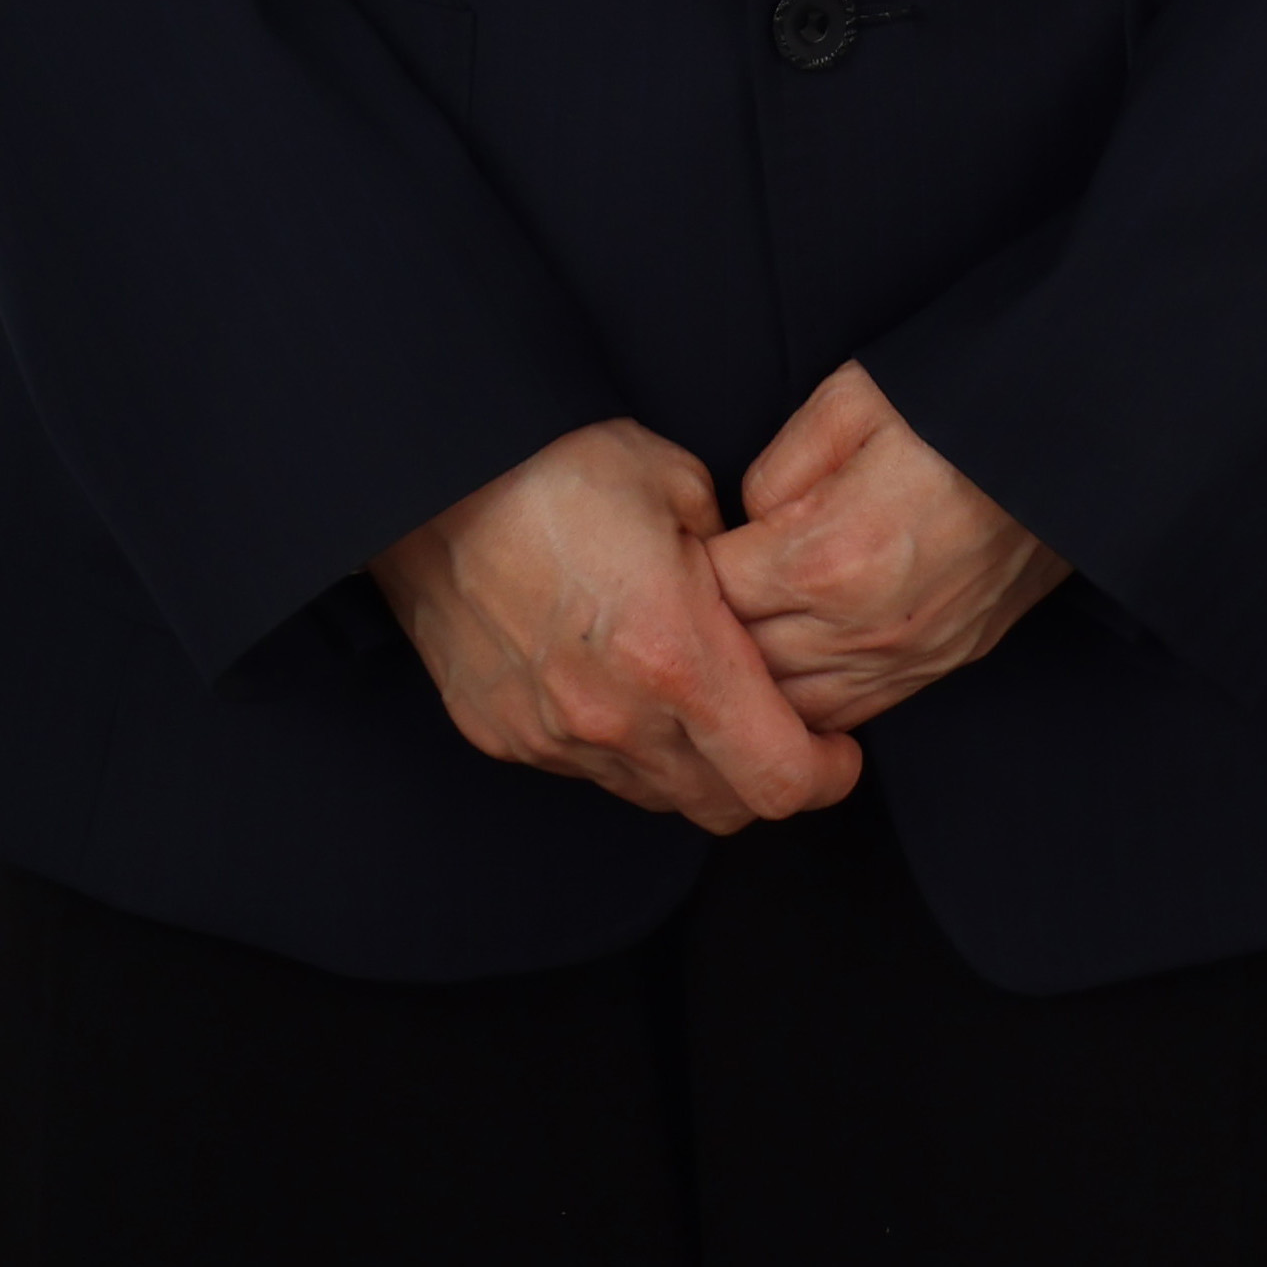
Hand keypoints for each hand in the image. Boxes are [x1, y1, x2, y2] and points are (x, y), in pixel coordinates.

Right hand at [371, 419, 860, 831]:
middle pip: (724, 806)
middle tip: (780, 725)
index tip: (840, 749)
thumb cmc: (559, 461)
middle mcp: (615, 720)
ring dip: (693, 764)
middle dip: (767, 775)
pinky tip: (619, 682)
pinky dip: (622, 746)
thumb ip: (736, 566)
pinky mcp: (501, 734)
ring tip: (696, 696)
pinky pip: (588, 769)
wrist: (427, 475)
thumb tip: (754, 603)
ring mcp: (551, 737)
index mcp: (676, 657)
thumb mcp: (681, 486)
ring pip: (656, 794)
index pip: (780, 779)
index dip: (827, 775)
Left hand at [707, 362, 1069, 734]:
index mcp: (828, 555)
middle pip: (743, 659)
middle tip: (690, 594)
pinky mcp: (937, 669)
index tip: (678, 544)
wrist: (1062, 450)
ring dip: (753, 674)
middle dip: (710, 627)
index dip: (687, 566)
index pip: (715, 591)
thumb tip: (748, 521)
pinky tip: (789, 664)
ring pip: (789, 705)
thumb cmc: (954, 412)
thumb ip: (777, 467)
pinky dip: (807, 698)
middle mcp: (862, 627)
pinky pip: (848, 714)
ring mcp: (903, 659)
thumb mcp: (849, 400)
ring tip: (730, 632)